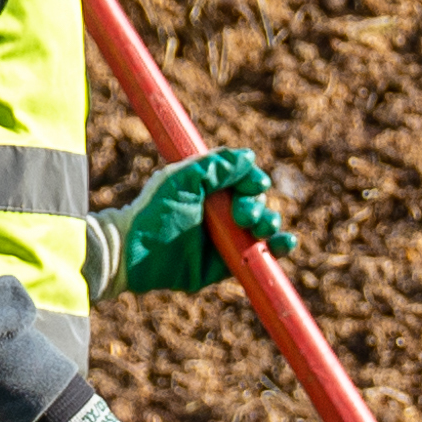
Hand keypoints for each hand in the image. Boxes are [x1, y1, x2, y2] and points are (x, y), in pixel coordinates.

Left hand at [112, 148, 292, 297]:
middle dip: (256, 206)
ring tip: (260, 227)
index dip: (252, 180)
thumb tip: (250, 157)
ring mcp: (225, 238)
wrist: (134, 253)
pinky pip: (259, 255)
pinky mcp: (227, 264)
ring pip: (262, 226)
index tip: (252, 184)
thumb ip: (215, 165)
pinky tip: (287, 243)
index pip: (243, 178)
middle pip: (256, 202)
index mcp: (209, 187)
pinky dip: (279, 249)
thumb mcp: (182, 180)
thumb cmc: (154, 212)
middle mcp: (220, 211)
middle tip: (241, 215)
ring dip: (269, 223)